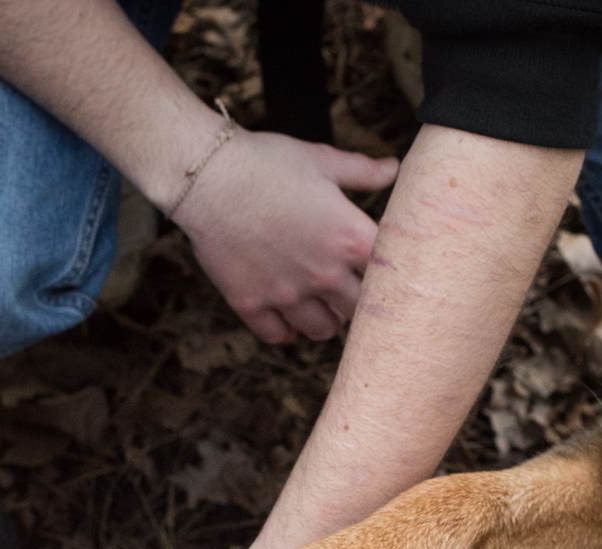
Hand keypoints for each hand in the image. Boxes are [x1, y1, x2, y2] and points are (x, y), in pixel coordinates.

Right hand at [174, 131, 396, 343]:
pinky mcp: (252, 303)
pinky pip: (278, 335)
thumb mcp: (322, 160)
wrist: (208, 175)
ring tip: (321, 304)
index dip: (391, 273)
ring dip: (326, 319)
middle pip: (361, 310)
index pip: (392, 275)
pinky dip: (285, 329)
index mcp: (350, 238)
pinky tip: (286, 315)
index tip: (382, 269)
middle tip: (351, 288)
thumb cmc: (267, 161)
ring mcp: (287, 293)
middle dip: (359, 300)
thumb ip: (362, 171)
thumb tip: (392, 168)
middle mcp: (324, 274)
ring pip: (323, 330)